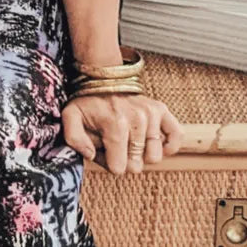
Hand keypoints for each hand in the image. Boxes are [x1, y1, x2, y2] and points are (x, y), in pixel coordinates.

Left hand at [60, 92, 183, 175]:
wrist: (104, 79)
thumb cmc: (87, 103)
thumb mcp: (70, 117)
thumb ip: (74, 139)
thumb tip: (91, 155)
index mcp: (114, 124)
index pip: (118, 167)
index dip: (108, 163)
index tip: (102, 150)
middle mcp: (137, 119)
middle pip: (136, 165)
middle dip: (123, 160)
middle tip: (114, 144)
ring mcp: (152, 114)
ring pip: (154, 157)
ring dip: (141, 153)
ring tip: (129, 140)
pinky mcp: (162, 111)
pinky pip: (176, 137)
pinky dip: (167, 146)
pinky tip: (152, 143)